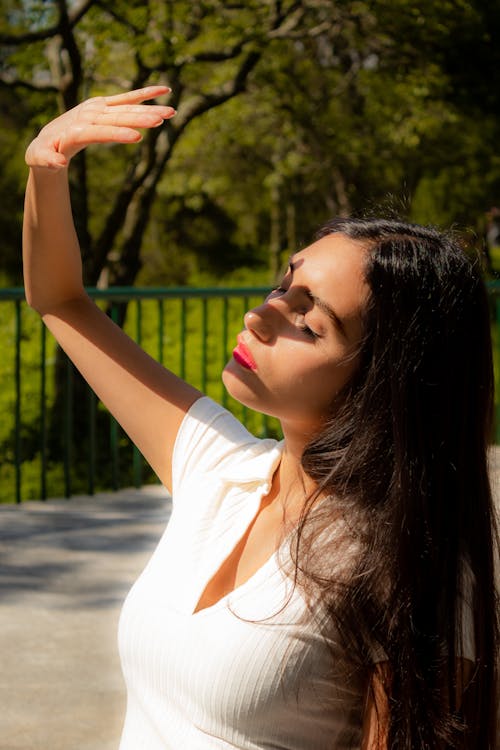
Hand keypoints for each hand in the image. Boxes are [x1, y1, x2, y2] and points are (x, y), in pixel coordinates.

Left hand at [25, 86, 174, 169]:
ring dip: (149, 108)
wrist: (47, 137)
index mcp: (75, 128)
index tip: (136, 138)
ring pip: (126, 108)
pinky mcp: (105, 105)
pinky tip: (165, 90)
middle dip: (140, 118)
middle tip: (161, 119)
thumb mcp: (39, 159)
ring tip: (171, 112)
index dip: (116, 134)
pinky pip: (128, 98)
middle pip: (117, 116)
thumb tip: (58, 162)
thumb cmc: (43, 153)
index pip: (99, 131)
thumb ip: (46, 160)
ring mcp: (97, 107)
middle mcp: (88, 114)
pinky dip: (145, 93)